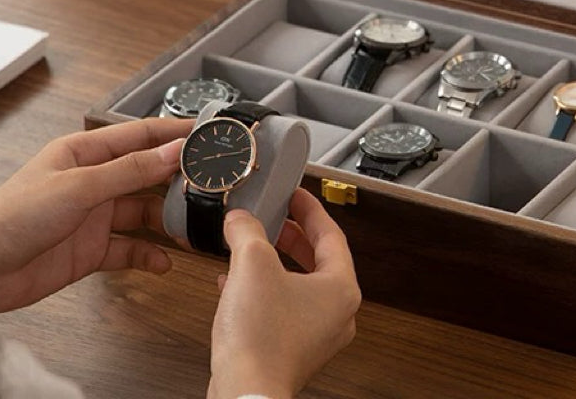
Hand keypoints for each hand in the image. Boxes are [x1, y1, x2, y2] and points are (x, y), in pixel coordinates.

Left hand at [0, 118, 189, 312]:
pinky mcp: (90, 250)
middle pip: (147, 173)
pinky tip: (164, 261)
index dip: (176, 132)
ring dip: (167, 219)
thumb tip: (174, 150)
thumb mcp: (79, 186)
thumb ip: (130, 170)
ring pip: (143, 211)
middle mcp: (93, 181)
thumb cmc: (11, 217)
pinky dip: (148, 255)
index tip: (208, 133)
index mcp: (86, 152)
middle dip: (178, 178)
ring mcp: (93, 216)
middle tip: (210, 183)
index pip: (142, 135)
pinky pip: (129, 248)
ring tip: (192, 226)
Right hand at [207, 190, 359, 398]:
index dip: (310, 210)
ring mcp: (316, 336)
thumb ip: (247, 231)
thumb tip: (240, 218)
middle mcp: (337, 313)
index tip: (296, 196)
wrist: (244, 394)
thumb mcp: (252, 263)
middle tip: (276, 219)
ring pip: (298, 286)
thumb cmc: (261, 339)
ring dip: (274, 264)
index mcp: (341, 288)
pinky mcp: (292, 353)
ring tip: (253, 248)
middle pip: (318, 260)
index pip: (331, 234)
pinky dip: (263, 292)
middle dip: (292, 237)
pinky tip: (233, 286)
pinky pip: (283, 311)